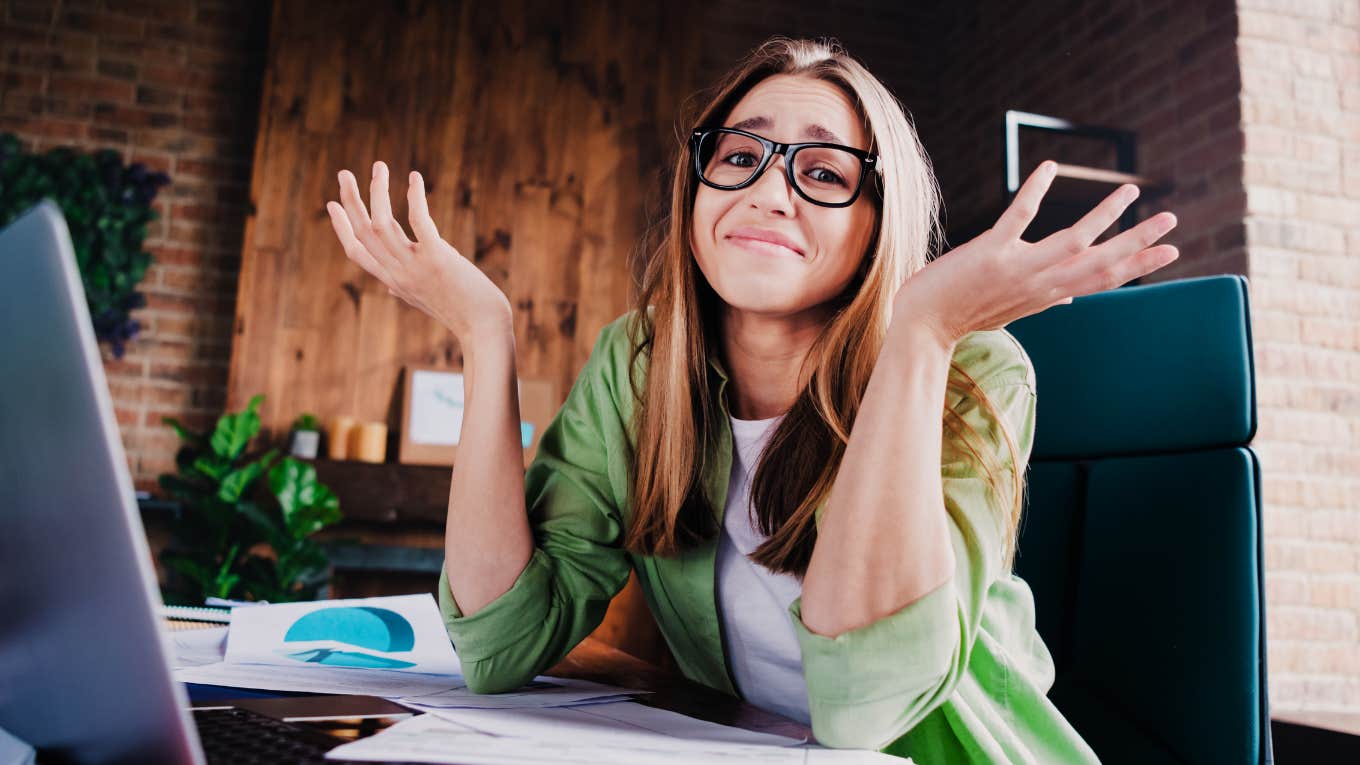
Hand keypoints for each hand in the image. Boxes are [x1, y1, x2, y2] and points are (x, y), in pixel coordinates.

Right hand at [326, 161, 511, 339]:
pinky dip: (414, 197)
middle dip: (351, 201)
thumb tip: (388, 285)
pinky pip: (419, 222)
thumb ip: (402, 288)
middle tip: (344, 173)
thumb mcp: (423, 301)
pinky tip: (413, 178)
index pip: (357, 252)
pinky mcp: (438, 258)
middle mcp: (399, 274)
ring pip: (383, 224)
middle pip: (364, 233)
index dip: (342, 228)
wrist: (484, 329)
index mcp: (394, 281)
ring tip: (377, 166)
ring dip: (378, 191)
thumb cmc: (460, 312)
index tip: (332, 204)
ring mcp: (416, 267)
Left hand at [893, 160, 1178, 346]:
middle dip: (1138, 241)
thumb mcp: (1014, 309)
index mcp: (1047, 294)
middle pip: (1100, 262)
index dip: (1138, 264)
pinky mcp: (990, 253)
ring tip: (1129, 189)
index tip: (1171, 250)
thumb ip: (1045, 298)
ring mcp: (1018, 269)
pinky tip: (1049, 168)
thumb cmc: (966, 312)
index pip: (1103, 279)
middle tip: (1172, 219)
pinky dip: (1034, 191)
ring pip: (1072, 240)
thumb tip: (1070, 298)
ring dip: (1103, 215)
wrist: (923, 325)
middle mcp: (1040, 284)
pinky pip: (1019, 217)